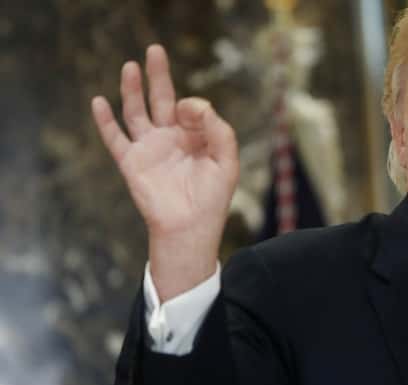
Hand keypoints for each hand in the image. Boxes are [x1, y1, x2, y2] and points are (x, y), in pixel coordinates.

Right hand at [92, 44, 239, 299]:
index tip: (197, 116)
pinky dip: (106, 121)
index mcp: (195, 137)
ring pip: (137, 112)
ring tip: (130, 67)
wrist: (190, 229)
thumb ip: (219, 132)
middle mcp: (170, 138)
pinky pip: (115, 139)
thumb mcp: (227, 162)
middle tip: (155, 50)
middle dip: (159, 76)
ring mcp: (149, 149)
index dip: (195, 107)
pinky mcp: (132, 163)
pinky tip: (99, 101)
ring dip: (133, 90)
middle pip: (161, 99)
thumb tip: (198, 105)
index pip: (191, 108)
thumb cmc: (212, 199)